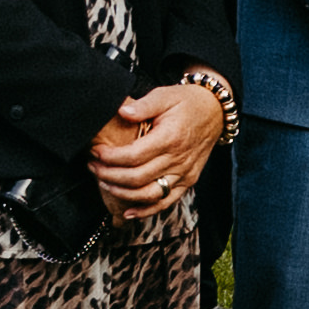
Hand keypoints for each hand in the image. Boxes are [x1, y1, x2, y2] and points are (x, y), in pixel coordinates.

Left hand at [92, 81, 223, 214]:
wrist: (216, 112)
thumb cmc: (187, 102)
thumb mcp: (165, 95)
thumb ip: (143, 105)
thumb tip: (121, 112)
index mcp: (170, 137)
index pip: (133, 155)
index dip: (110, 157)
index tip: (95, 152)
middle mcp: (178, 159)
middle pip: (137, 178)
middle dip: (109, 175)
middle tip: (93, 167)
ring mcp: (184, 173)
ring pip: (149, 194)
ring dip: (122, 193)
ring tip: (104, 183)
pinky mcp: (188, 181)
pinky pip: (166, 202)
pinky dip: (146, 211)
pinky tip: (128, 213)